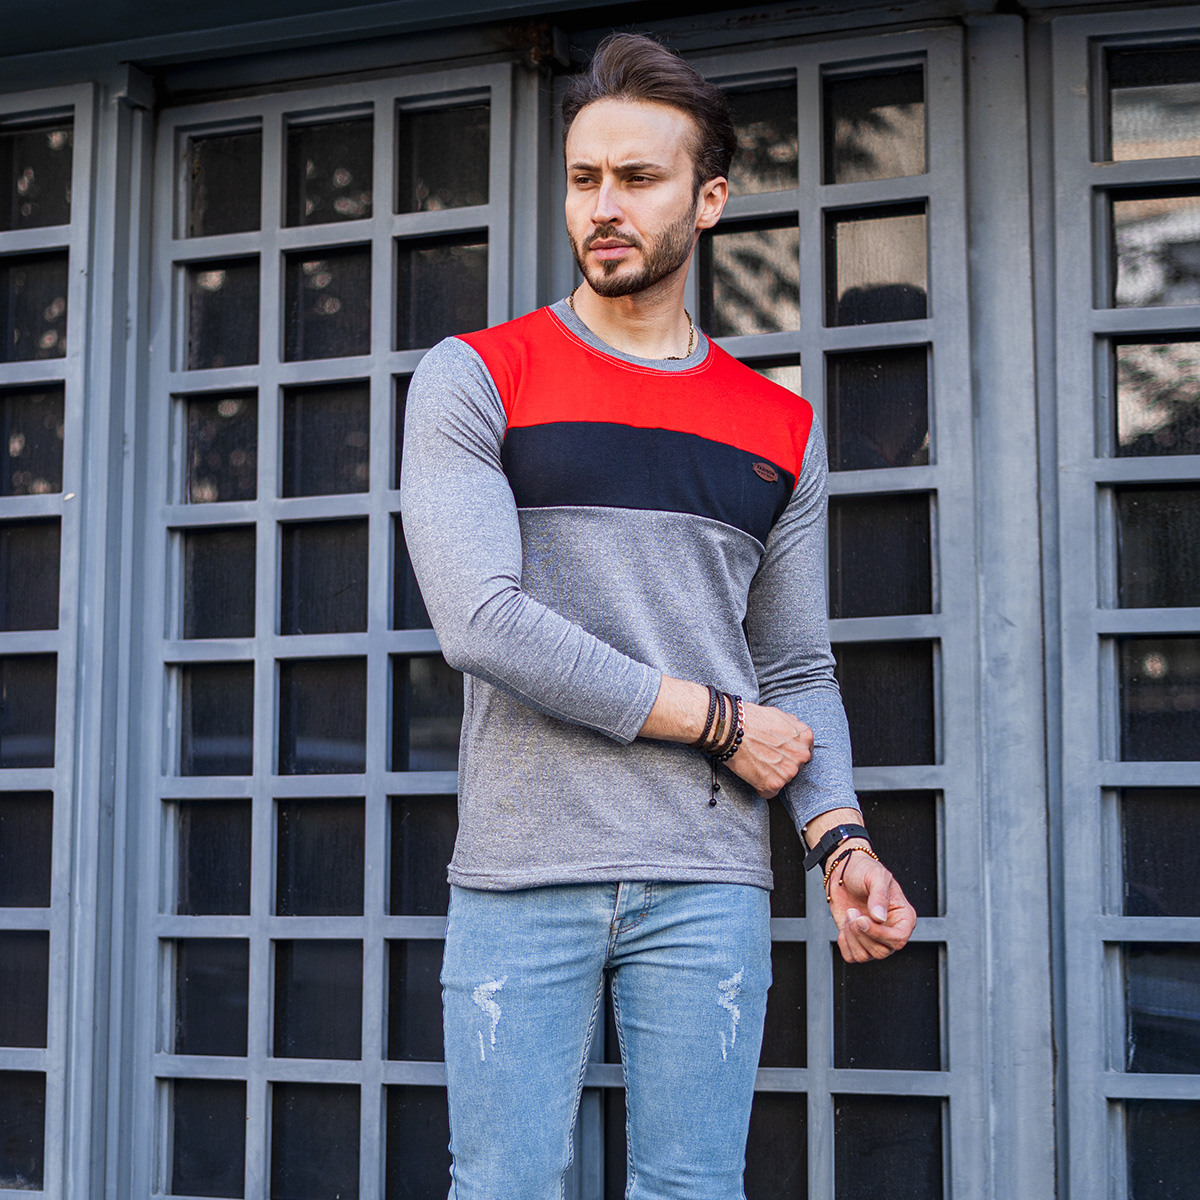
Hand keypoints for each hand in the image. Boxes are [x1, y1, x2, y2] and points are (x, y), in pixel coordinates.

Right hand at [725, 700, 812, 797]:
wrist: (731, 728)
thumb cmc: (751, 719)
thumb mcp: (780, 715)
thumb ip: (793, 727)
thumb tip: (795, 734)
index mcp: (806, 738)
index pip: (804, 751)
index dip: (788, 752)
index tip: (778, 751)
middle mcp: (801, 756)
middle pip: (795, 766)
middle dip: (782, 764)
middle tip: (765, 757)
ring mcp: (789, 771)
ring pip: (783, 779)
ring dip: (771, 775)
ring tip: (756, 762)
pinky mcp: (774, 784)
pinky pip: (769, 792)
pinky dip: (760, 786)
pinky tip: (752, 773)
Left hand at [825, 848, 916, 962]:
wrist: (843, 871)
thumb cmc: (864, 870)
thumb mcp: (876, 876)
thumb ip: (880, 896)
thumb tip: (880, 918)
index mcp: (904, 917)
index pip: (899, 939)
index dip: (880, 934)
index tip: (863, 920)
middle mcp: (891, 931)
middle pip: (881, 951)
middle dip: (861, 934)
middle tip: (853, 911)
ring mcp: (874, 938)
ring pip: (865, 956)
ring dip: (851, 936)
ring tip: (850, 914)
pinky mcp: (858, 941)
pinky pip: (851, 956)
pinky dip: (844, 943)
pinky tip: (845, 925)